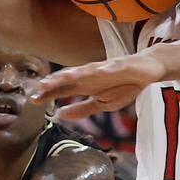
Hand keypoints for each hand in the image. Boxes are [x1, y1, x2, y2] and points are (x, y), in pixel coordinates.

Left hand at [30, 54, 165, 120]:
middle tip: (39, 88)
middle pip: (69, 79)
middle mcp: (91, 75)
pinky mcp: (120, 65)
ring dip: (73, 74)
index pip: (63, 89)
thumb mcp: (102, 103)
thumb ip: (82, 109)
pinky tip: (98, 73)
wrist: (146, 70)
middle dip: (55, 83)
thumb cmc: (123, 85)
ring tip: (61, 78)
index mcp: (85, 85)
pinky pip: (111, 68)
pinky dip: (104, 70)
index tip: (33, 100)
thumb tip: (60, 114)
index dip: (49, 94)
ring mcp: (104, 69)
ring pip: (86, 71)